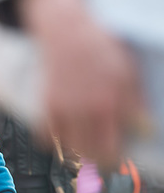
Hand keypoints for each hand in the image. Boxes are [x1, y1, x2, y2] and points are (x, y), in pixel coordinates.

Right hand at [19, 0, 140, 167]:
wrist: (66, 33)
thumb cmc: (99, 50)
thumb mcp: (126, 73)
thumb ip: (135, 105)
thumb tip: (145, 131)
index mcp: (108, 104)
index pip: (113, 149)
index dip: (117, 159)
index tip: (119, 159)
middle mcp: (84, 111)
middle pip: (91, 154)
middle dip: (100, 158)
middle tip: (105, 154)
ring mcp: (62, 110)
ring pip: (70, 149)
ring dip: (79, 151)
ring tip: (87, 144)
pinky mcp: (46, 107)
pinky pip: (47, 138)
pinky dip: (55, 141)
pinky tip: (65, 135)